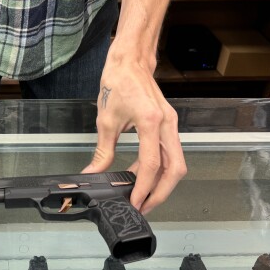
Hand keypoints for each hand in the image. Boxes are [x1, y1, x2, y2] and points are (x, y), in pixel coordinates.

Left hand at [82, 54, 185, 213]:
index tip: (136, 202)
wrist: (130, 62)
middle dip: (161, 192)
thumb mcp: (105, 120)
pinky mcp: (169, 125)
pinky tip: (140, 176)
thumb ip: (102, 152)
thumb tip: (94, 174)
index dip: (144, 187)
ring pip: (175, 163)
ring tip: (141, 196)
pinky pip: (169, 153)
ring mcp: (171, 124)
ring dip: (161, 183)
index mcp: (151, 122)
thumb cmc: (118, 82)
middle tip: (144, 207)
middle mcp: (167, 124)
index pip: (152, 164)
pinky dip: (158, 168)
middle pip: (175, 169)